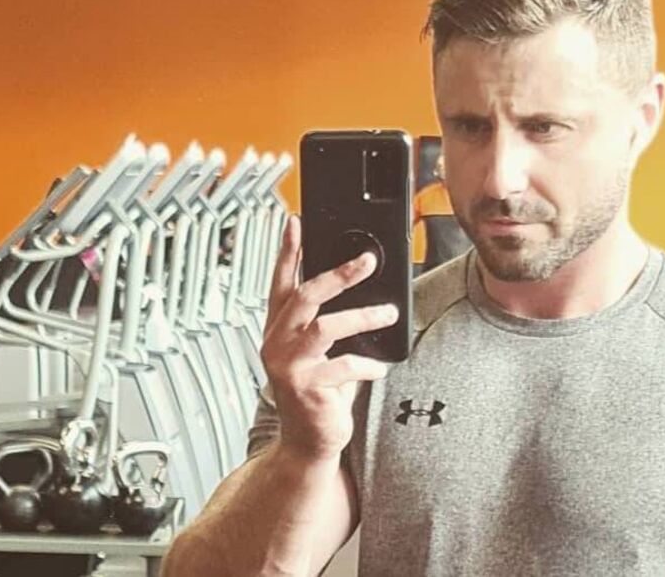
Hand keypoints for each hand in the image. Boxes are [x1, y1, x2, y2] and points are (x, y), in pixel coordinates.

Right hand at [262, 216, 395, 462]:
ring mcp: (287, 366)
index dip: (287, 251)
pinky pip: (341, 367)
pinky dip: (366, 364)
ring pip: (325, 327)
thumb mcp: (321, 352)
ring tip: (387, 314)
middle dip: (338, 274)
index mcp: (278, 328)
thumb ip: (329, 322)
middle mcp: (277, 343)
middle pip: (305, 296)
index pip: (280, 282)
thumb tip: (364, 288)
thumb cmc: (318, 393)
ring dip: (361, 316)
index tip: (295, 222)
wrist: (309, 442)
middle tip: (368, 261)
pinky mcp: (304, 389)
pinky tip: (379, 368)